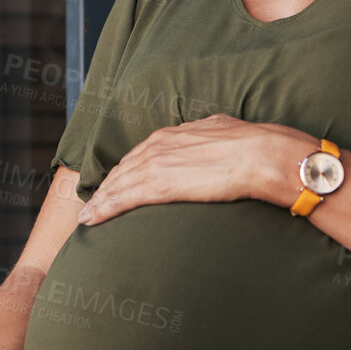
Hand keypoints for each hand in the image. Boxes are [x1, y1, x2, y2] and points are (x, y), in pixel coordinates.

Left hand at [76, 114, 308, 224]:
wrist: (262, 155)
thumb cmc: (255, 145)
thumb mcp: (225, 130)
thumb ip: (212, 136)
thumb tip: (215, 137)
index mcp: (176, 133)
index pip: (142, 152)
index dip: (128, 169)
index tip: (119, 180)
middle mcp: (160, 145)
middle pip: (124, 167)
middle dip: (109, 185)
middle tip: (95, 201)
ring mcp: (156, 164)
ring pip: (118, 183)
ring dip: (101, 200)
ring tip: (88, 215)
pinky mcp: (158, 186)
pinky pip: (122, 198)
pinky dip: (104, 208)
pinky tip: (91, 219)